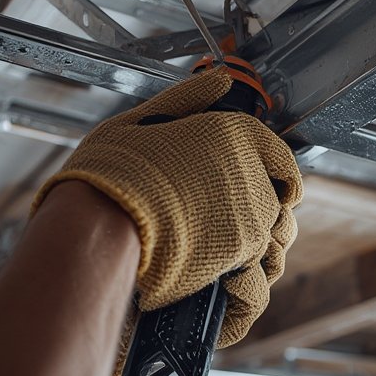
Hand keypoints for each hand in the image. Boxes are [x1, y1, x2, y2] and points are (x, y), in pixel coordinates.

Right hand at [33, 67, 302, 346]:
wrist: (94, 234)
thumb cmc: (106, 177)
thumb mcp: (139, 121)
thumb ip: (186, 99)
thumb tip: (219, 79)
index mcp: (237, 138)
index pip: (281, 159)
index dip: (274, 175)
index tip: (265, 185)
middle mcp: (254, 182)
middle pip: (276, 206)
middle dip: (257, 218)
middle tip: (218, 227)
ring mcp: (252, 228)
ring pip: (270, 248)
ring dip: (252, 258)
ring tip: (215, 260)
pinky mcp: (238, 269)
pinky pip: (258, 287)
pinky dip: (243, 296)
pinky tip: (220, 292)